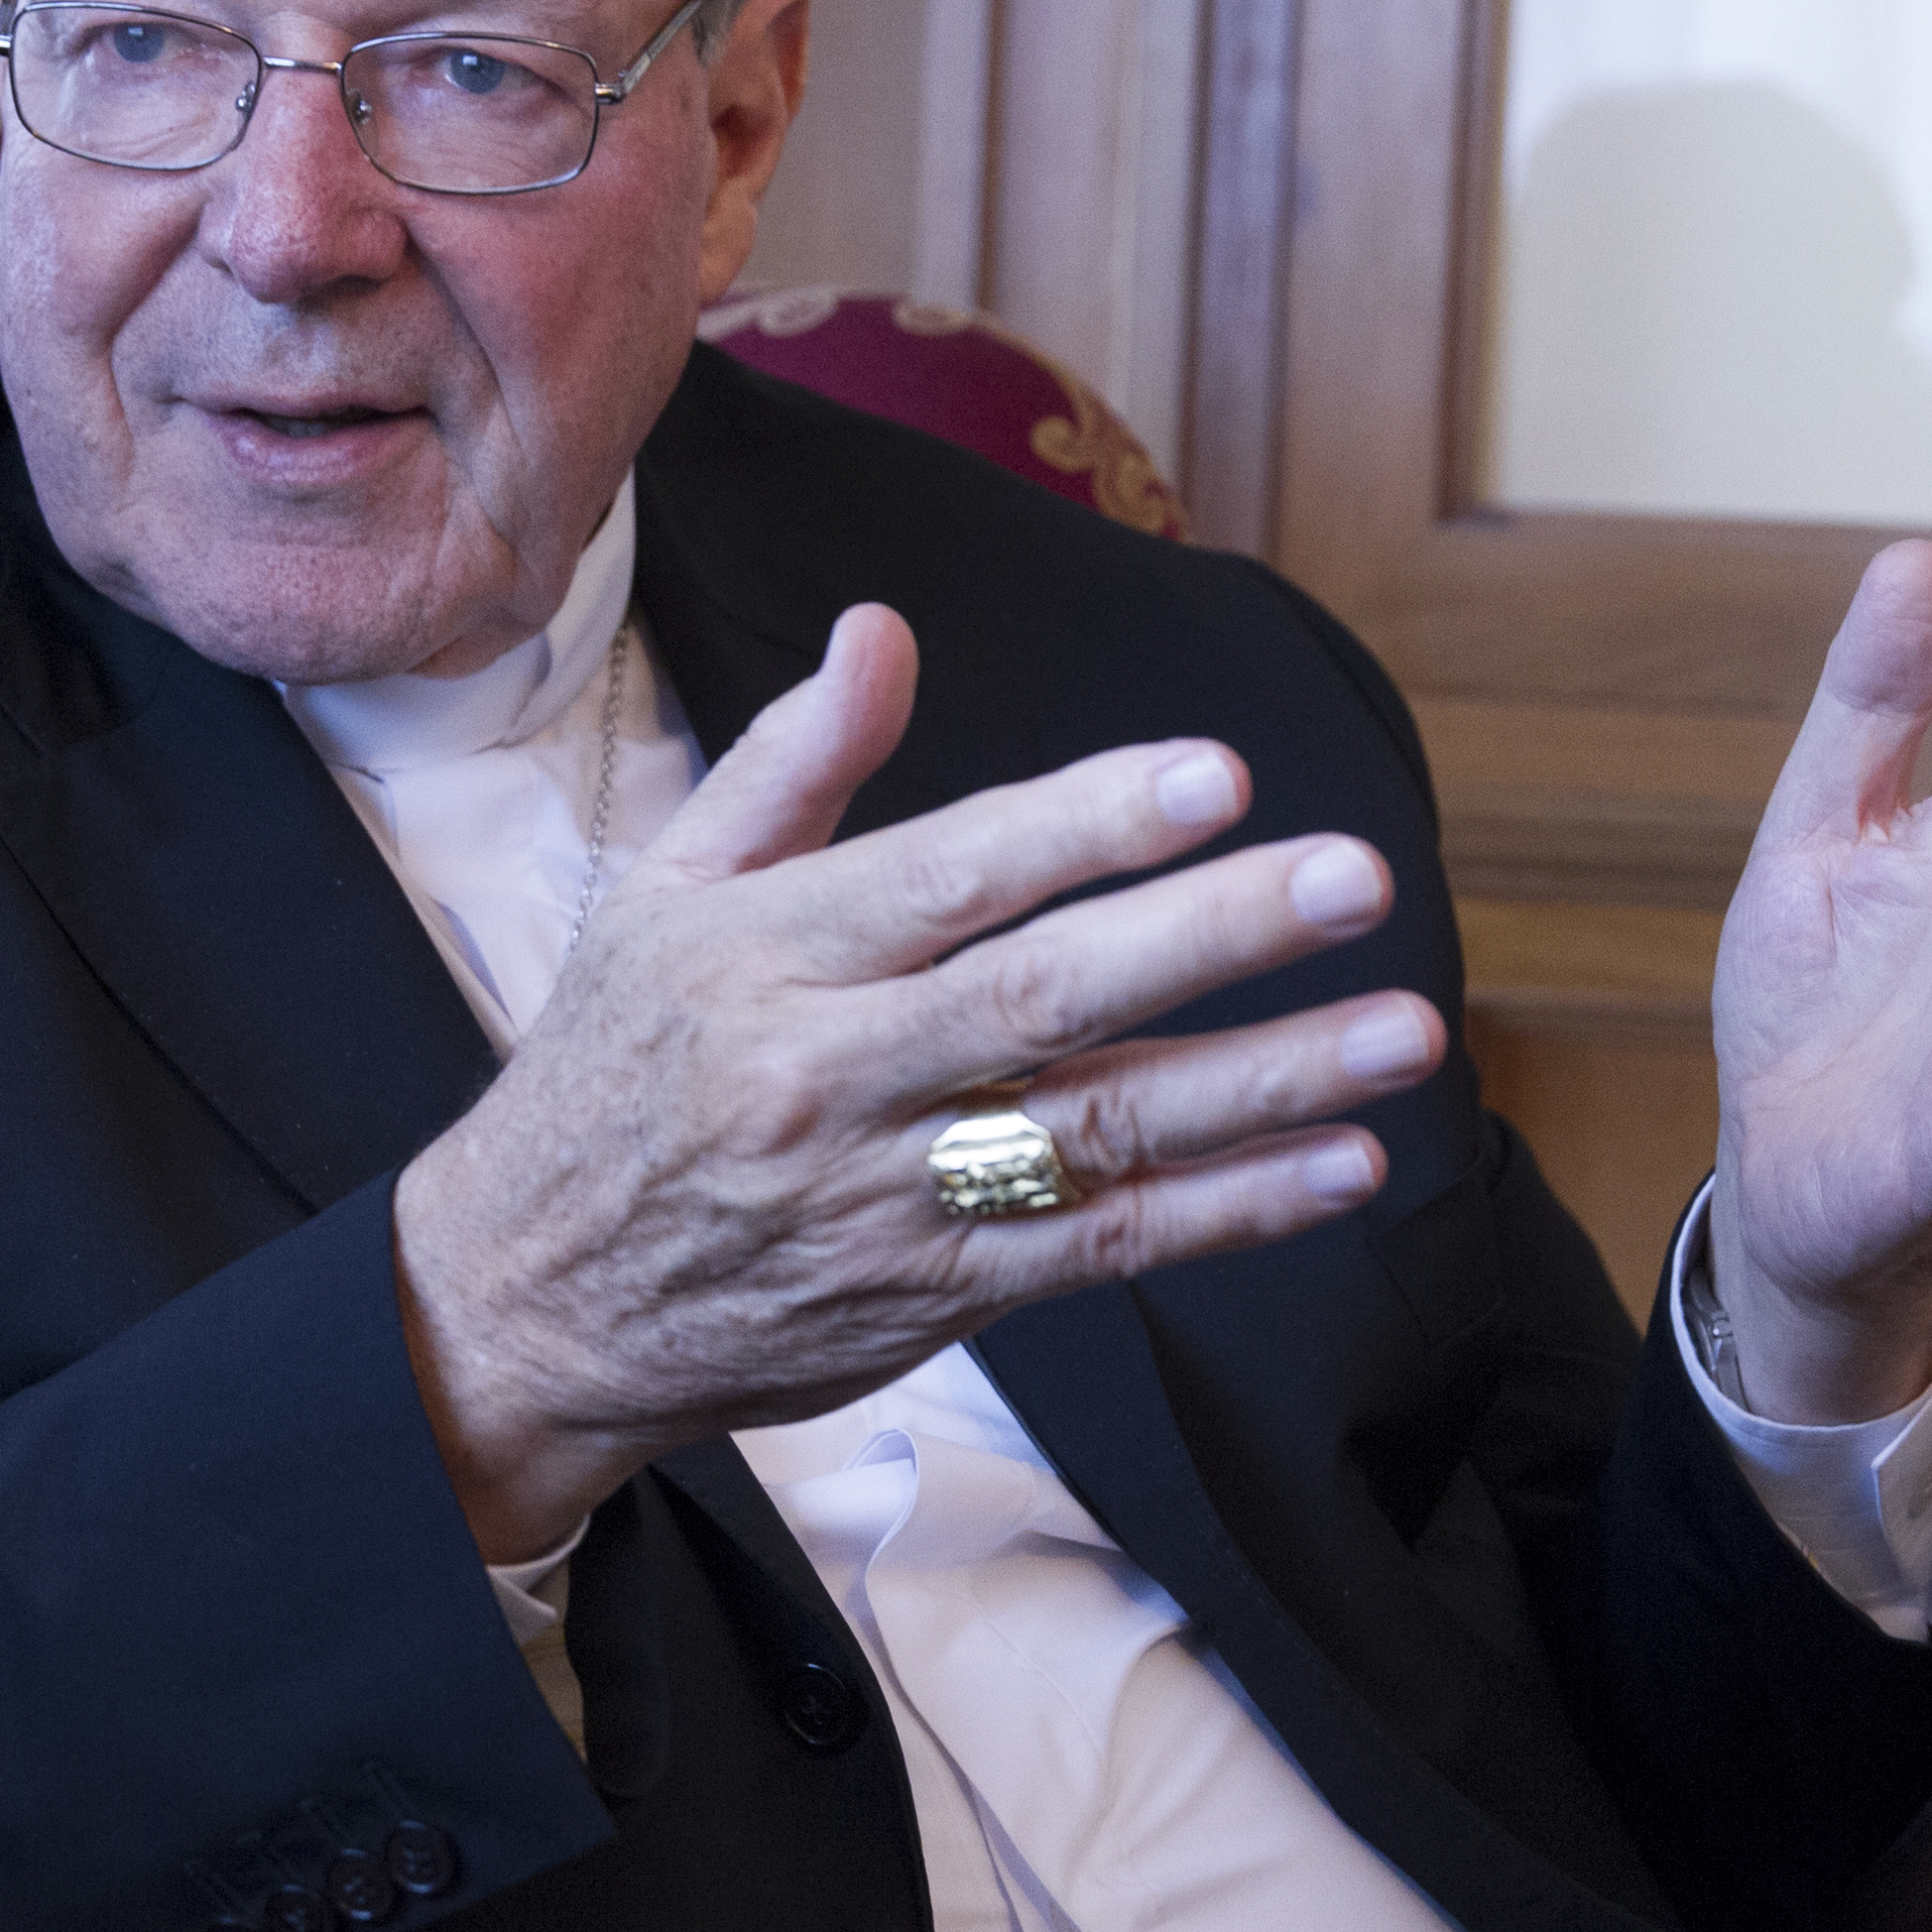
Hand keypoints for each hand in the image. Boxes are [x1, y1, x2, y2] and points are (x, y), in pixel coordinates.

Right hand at [390, 603, 1448, 1559]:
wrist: (526, 1301)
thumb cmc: (608, 1072)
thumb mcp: (663, 895)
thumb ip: (792, 764)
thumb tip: (886, 630)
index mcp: (762, 957)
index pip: (948, 875)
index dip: (1087, 823)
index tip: (1216, 773)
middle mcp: (829, 1075)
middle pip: (1045, 997)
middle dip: (1215, 933)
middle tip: (1358, 875)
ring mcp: (887, 1198)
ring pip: (1100, 1134)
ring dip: (1266, 1081)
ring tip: (1404, 1030)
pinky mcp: (932, 1298)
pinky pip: (1102, 1252)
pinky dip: (1228, 1211)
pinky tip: (1340, 1163)